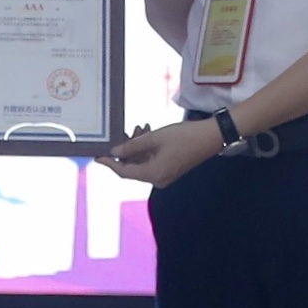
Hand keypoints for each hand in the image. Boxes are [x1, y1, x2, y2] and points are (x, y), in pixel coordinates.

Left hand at [105, 118, 220, 187]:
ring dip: (137, 147)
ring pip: (142, 163)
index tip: (97, 155)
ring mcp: (164, 176)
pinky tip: (148, 133)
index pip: (124, 172)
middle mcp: (157, 179)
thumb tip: (114, 152)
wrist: (211, 137)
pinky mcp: (170, 169)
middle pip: (132, 169)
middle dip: (126, 151)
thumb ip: (132, 146)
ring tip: (141, 128)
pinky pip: (151, 162)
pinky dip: (146, 150)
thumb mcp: (155, 138)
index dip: (110, 164)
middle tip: (126, 131)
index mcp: (152, 174)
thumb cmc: (183, 136)